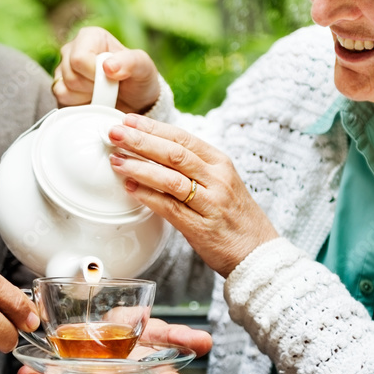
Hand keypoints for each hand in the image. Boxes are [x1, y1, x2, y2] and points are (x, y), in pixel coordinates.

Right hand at [53, 26, 160, 114]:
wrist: (135, 102)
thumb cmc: (138, 80)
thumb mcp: (143, 68)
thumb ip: (130, 62)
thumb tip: (107, 67)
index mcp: (90, 36)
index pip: (79, 58)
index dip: (94, 75)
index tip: (111, 79)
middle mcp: (72, 49)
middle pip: (71, 75)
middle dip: (92, 87)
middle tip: (109, 87)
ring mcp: (63, 68)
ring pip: (64, 89)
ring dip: (86, 96)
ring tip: (102, 92)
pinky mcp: (59, 87)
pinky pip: (60, 98)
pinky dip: (78, 104)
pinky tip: (92, 99)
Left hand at [106, 113, 279, 277]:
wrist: (258, 252)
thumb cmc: (235, 218)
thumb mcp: (221, 183)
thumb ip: (195, 168)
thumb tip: (157, 152)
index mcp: (220, 163)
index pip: (183, 137)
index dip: (153, 128)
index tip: (129, 121)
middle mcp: (217, 179)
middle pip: (174, 153)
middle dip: (141, 141)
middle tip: (115, 133)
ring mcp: (210, 203)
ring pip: (170, 178)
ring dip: (139, 167)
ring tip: (117, 161)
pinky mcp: (201, 227)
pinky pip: (169, 207)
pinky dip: (147, 196)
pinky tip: (130, 189)